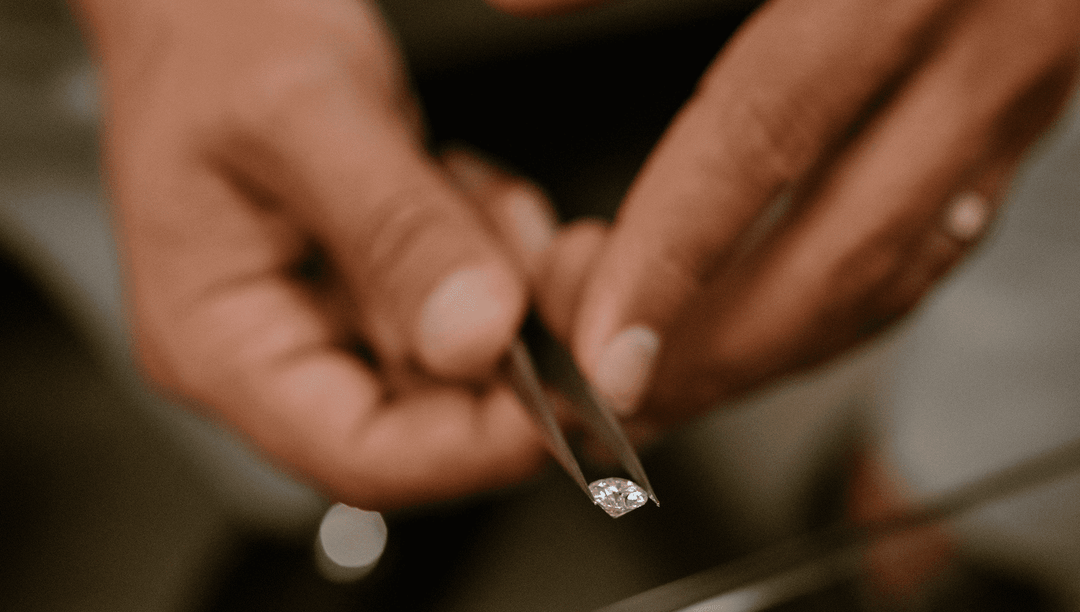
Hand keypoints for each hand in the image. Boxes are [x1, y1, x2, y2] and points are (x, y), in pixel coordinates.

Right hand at [73, 0, 559, 508]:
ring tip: (484, 201)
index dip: (470, 448)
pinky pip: (465, 306)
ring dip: (503, 289)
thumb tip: (478, 336)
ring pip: (459, 360)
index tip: (563, 401)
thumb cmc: (216, 38)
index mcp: (221, 343)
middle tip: (552, 271)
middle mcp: (278, 350)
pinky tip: (470, 195)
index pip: (358, 454)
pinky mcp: (374, 283)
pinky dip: (494, 256)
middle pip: (422, 418)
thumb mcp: (306, 115)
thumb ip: (394, 229)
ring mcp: (330, 318)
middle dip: (507, 351)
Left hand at [504, 0, 1079, 427]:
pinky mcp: (1026, 122)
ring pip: (893, 273)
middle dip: (721, 351)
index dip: (672, 257)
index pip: (759, 139)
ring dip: (778, 351)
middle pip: (838, 248)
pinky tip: (773, 328)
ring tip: (678, 387)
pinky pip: (930, 249)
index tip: (600, 345)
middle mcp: (981, 46)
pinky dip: (841, 308)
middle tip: (625, 400)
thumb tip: (508, 1)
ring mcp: (1019, 96)